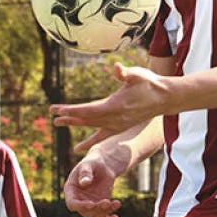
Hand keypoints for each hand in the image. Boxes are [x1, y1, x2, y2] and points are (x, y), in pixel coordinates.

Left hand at [51, 63, 169, 133]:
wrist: (164, 98)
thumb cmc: (150, 84)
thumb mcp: (138, 75)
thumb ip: (126, 73)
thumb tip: (117, 67)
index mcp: (114, 106)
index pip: (87, 110)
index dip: (72, 110)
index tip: (57, 109)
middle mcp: (114, 119)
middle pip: (86, 119)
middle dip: (68, 117)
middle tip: (52, 116)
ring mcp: (116, 125)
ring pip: (90, 126)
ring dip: (74, 124)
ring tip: (57, 123)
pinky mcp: (119, 127)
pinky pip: (100, 137)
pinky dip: (89, 142)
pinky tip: (78, 148)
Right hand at [64, 151, 121, 216]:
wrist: (104, 167)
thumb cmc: (93, 163)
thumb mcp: (89, 164)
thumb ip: (86, 173)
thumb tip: (84, 183)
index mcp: (71, 190)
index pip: (72, 203)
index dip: (80, 206)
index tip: (92, 204)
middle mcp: (78, 199)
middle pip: (84, 211)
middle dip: (96, 208)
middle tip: (107, 201)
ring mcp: (88, 204)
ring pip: (95, 215)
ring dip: (105, 211)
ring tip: (117, 203)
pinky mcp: (98, 206)